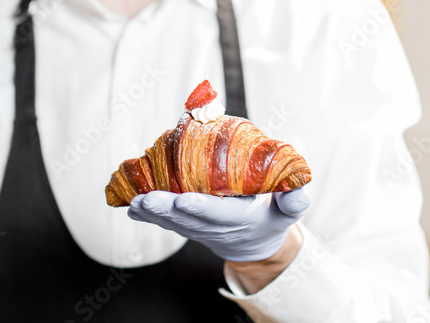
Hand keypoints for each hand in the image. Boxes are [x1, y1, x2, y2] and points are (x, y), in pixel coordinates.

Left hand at [126, 188, 309, 261]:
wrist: (254, 243)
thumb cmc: (269, 216)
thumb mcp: (287, 210)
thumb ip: (294, 199)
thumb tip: (299, 186)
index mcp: (240, 220)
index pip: (219, 215)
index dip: (201, 207)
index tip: (182, 199)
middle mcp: (215, 228)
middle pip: (188, 219)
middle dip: (165, 209)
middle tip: (146, 198)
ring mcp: (198, 229)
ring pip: (172, 222)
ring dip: (152, 212)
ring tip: (134, 199)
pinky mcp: (186, 227)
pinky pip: (165, 222)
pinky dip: (147, 215)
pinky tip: (130, 206)